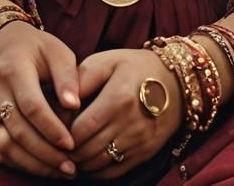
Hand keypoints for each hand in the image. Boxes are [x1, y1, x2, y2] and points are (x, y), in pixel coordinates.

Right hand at [0, 21, 80, 178]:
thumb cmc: (34, 47)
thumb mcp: (56, 50)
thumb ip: (67, 76)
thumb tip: (75, 106)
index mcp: (13, 67)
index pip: (32, 105)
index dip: (52, 128)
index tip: (71, 144)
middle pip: (17, 130)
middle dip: (45, 153)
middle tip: (70, 167)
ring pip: (3, 144)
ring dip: (32, 163)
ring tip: (58, 171)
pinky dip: (17, 161)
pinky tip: (39, 166)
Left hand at [69, 48, 183, 178]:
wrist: (177, 81)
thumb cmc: (134, 67)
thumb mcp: (107, 61)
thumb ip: (80, 79)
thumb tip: (60, 103)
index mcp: (118, 98)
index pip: (80, 129)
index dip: (62, 132)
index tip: (56, 125)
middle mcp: (130, 123)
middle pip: (87, 150)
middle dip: (68, 149)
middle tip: (60, 140)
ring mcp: (139, 141)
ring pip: (98, 164)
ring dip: (81, 161)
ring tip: (73, 147)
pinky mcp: (145, 153)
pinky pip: (114, 172)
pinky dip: (97, 169)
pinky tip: (91, 156)